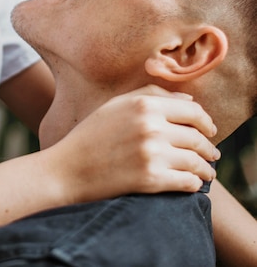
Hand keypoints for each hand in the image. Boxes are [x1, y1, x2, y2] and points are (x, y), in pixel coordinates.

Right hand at [49, 85, 218, 203]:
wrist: (68, 168)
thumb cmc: (92, 134)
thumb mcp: (118, 104)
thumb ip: (152, 95)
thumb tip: (189, 101)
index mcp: (145, 104)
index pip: (193, 111)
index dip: (206, 122)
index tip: (209, 131)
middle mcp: (151, 126)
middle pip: (198, 136)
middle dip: (209, 147)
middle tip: (212, 155)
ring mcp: (152, 154)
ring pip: (196, 160)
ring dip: (206, 168)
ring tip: (207, 173)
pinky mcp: (150, 180)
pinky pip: (187, 182)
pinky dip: (194, 184)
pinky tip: (192, 184)